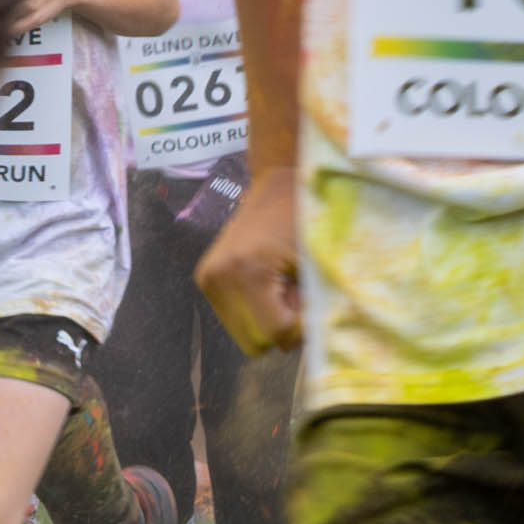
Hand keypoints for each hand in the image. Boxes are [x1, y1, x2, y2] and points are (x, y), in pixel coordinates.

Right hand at [195, 172, 305, 356]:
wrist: (280, 181)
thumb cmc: (307, 216)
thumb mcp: (317, 261)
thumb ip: (316, 304)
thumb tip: (315, 340)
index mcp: (248, 271)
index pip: (275, 333)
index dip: (300, 327)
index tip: (312, 303)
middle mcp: (220, 278)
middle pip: (255, 342)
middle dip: (281, 325)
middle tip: (296, 293)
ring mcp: (209, 278)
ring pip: (243, 335)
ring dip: (267, 320)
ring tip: (281, 286)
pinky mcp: (206, 278)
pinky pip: (235, 317)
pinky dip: (255, 309)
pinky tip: (267, 283)